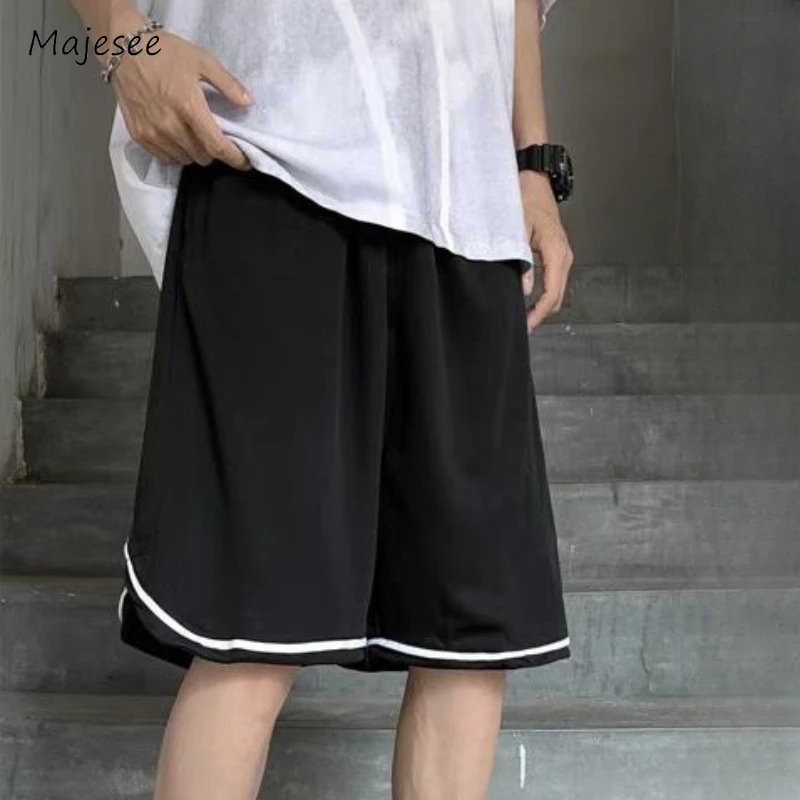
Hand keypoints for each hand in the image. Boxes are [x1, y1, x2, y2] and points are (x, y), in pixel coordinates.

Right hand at [111, 27, 252, 169]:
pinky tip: (177, 138)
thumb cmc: (164, 52)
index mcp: (188, 107)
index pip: (217, 145)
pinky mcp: (139, 135)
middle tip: (213, 136)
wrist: (123, 48)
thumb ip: (227, 84)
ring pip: (185, 159)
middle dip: (213, 150)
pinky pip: (165, 158)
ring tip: (194, 134)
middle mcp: (170, 125)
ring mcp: (152, 132)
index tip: (245, 162)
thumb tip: (247, 103)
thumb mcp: (202, 60)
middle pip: (203, 156)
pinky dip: (176, 153)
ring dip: (194, 152)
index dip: (234, 158)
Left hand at [519, 171, 573, 330]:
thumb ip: (520, 262)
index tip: (527, 326)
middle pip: (557, 297)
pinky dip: (544, 294)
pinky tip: (529, 299)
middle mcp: (564, 256)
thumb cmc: (525, 198)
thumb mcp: (517, 231)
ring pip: (557, 290)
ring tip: (524, 316)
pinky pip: (554, 281)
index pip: (552, 293)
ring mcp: (563, 255)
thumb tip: (522, 289)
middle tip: (523, 327)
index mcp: (556, 251)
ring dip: (543, 306)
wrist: (533, 180)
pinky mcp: (557, 254)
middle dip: (541, 314)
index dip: (539, 313)